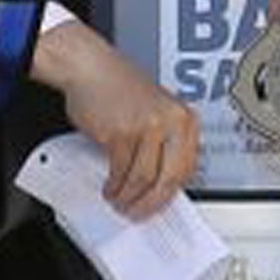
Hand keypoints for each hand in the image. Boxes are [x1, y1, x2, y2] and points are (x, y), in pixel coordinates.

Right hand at [32, 20, 198, 216]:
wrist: (91, 67)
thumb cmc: (120, 87)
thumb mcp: (156, 111)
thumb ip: (165, 142)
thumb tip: (162, 181)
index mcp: (185, 118)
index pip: (188, 168)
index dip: (172, 192)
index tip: (161, 204)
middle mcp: (171, 121)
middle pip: (169, 178)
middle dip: (152, 203)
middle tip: (140, 212)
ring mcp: (148, 127)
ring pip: (144, 179)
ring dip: (129, 197)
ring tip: (120, 201)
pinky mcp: (122, 133)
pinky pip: (121, 172)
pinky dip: (115, 186)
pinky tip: (110, 188)